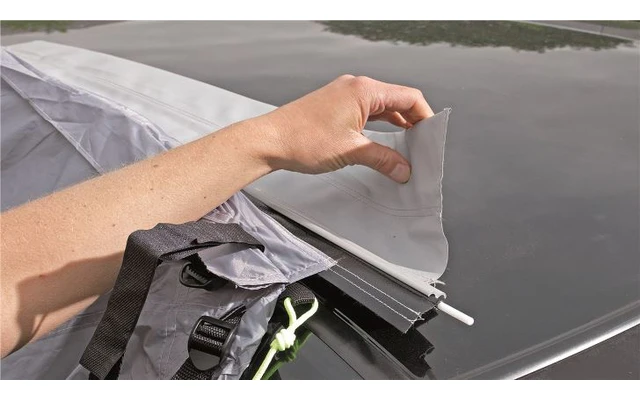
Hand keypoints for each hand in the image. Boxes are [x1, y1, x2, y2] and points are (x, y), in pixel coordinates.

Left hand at [256, 75, 433, 182]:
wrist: (269, 140)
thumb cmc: (303, 140)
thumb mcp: (351, 151)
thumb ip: (383, 159)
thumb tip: (404, 169)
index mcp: (363, 90)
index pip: (408, 97)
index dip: (425, 116)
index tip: (432, 136)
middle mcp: (355, 87)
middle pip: (397, 100)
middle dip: (413, 122)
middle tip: (422, 146)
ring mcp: (344, 95)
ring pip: (381, 107)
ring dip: (396, 125)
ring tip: (407, 147)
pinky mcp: (335, 105)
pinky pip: (366, 112)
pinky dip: (378, 125)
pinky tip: (384, 142)